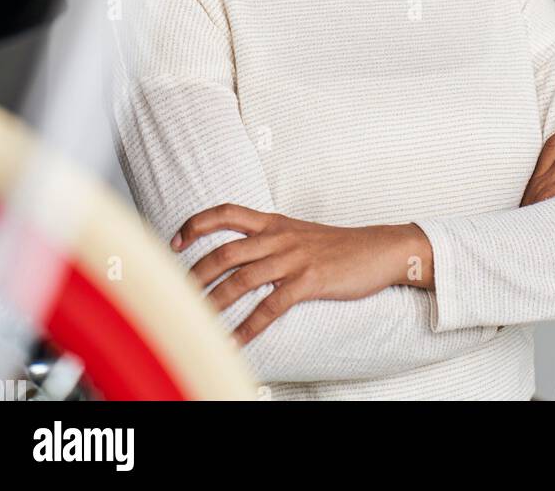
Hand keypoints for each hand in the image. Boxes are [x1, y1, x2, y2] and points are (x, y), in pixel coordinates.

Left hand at [170, 206, 432, 345]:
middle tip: (175, 293)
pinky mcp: (310, 281)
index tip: (175, 241)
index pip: (227, 212)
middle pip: (226, 251)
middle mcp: (279, 236)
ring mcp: (294, 258)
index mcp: (274, 222)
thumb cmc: (337, 245)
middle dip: (196, 273)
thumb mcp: (298, 233)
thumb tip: (238, 256)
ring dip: (215, 301)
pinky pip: (271, 305)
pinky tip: (234, 341)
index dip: (198, 224)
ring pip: (243, 278)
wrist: (379, 249)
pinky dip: (249, 326)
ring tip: (196, 320)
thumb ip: (269, 239)